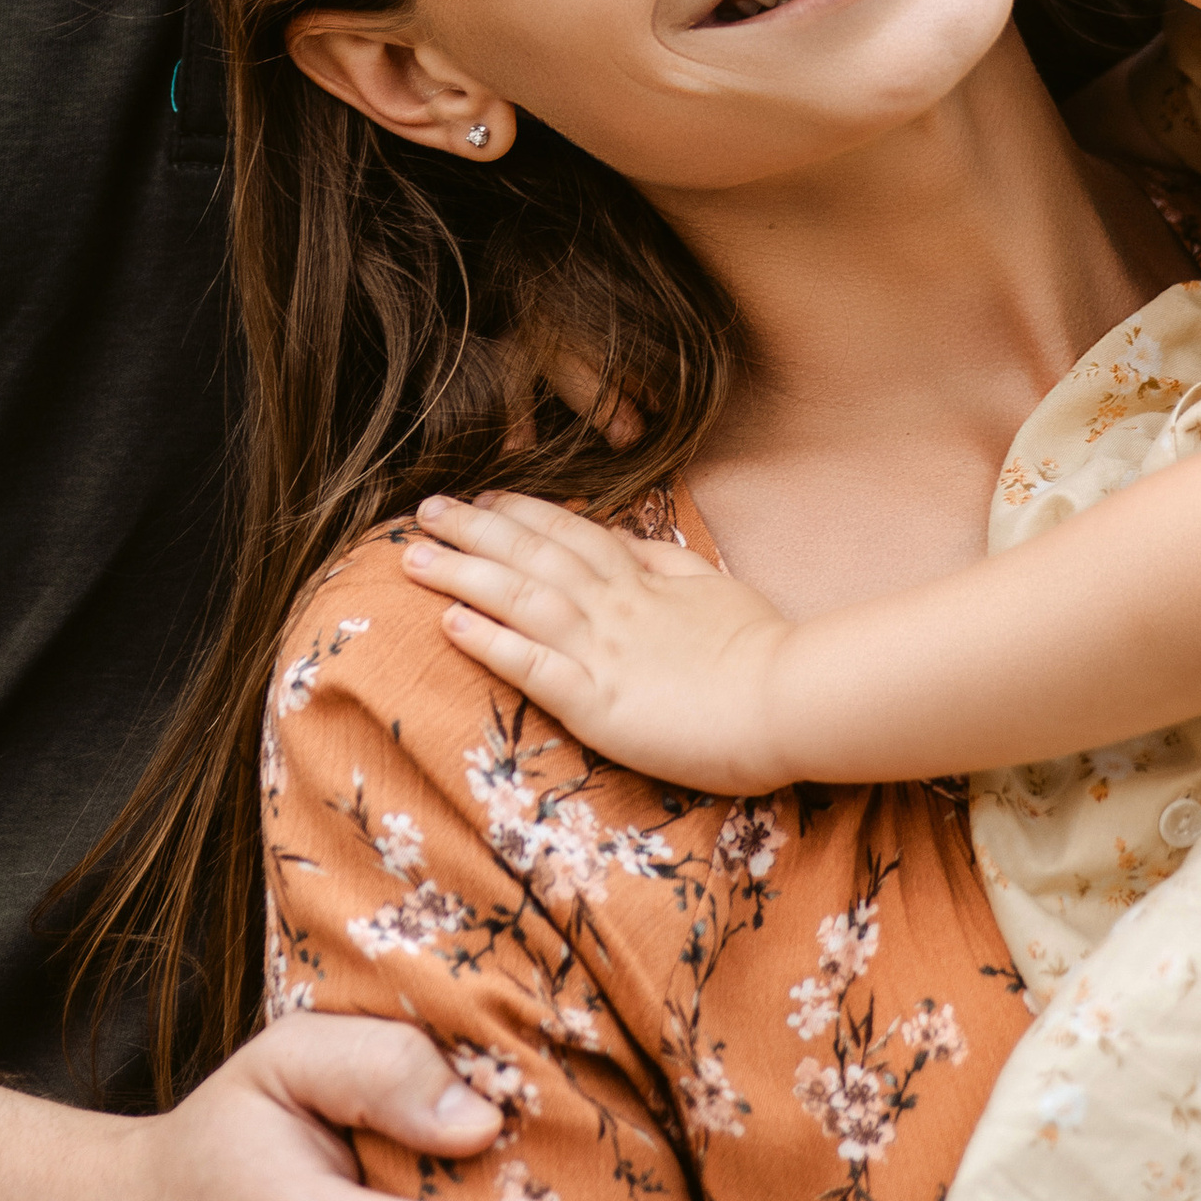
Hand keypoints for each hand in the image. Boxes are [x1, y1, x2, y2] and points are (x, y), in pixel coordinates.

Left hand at [406, 494, 795, 792]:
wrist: (788, 699)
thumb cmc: (761, 648)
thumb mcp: (714, 586)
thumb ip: (665, 562)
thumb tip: (627, 541)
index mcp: (640, 579)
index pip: (568, 532)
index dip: (519, 512)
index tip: (482, 498)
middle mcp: (611, 605)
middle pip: (528, 554)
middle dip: (471, 530)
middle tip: (423, 512)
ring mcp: (600, 650)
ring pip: (516, 598)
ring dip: (459, 573)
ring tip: (411, 557)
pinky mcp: (595, 702)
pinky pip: (529, 665)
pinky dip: (486, 639)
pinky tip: (447, 621)